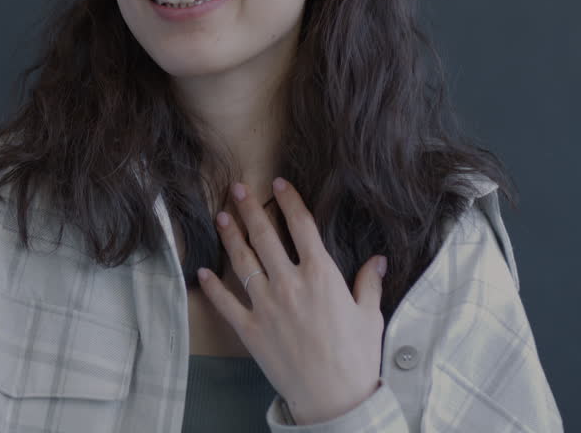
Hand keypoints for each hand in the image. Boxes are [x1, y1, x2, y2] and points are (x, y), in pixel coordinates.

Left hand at [196, 178, 386, 424]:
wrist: (335, 399)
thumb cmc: (356, 357)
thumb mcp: (369, 315)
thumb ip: (368, 283)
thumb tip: (377, 260)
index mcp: (321, 275)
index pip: (301, 226)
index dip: (288, 201)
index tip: (277, 183)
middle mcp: (290, 283)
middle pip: (265, 236)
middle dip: (249, 208)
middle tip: (237, 188)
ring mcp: (267, 305)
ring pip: (242, 261)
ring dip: (229, 236)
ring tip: (220, 216)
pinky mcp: (250, 329)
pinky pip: (226, 302)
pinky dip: (213, 286)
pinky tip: (203, 271)